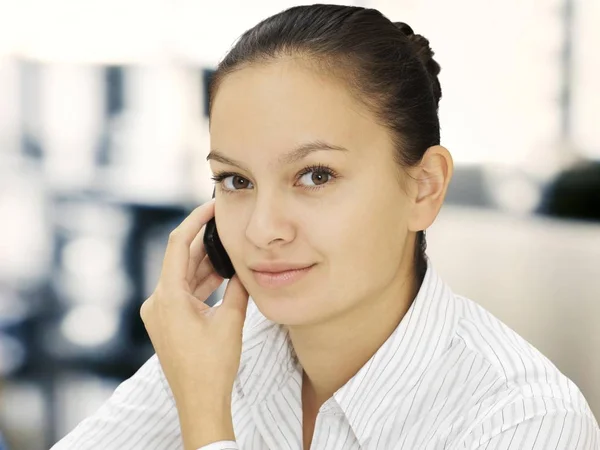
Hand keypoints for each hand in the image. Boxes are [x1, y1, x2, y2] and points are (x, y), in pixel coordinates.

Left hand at [140, 199, 248, 447]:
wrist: (200, 400)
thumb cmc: (212, 365)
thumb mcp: (231, 321)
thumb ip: (238, 288)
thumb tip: (245, 266)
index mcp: (167, 297)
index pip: (178, 244)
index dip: (195, 221)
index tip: (211, 206)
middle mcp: (157, 301)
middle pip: (181, 259)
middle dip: (205, 243)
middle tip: (228, 227)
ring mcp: (160, 312)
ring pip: (184, 276)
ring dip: (206, 263)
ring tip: (231, 249)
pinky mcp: (167, 321)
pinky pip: (184, 292)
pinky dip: (202, 282)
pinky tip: (223, 273)